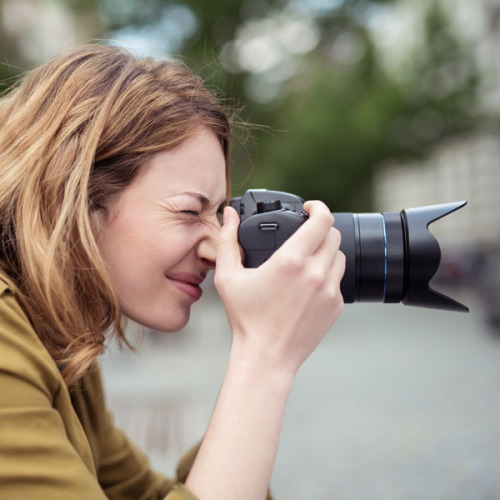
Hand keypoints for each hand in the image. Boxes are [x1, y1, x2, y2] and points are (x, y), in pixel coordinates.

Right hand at [214, 200, 345, 376]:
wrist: (267, 356)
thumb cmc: (246, 318)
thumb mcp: (228, 277)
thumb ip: (228, 240)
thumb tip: (229, 214)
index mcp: (291, 260)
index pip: (322, 220)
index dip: (318, 207)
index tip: (308, 208)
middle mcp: (316, 273)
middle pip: (333, 234)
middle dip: (320, 228)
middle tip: (304, 234)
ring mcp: (330, 290)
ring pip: (339, 255)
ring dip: (326, 250)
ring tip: (307, 258)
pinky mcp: (336, 305)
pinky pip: (339, 279)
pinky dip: (328, 274)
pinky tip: (309, 283)